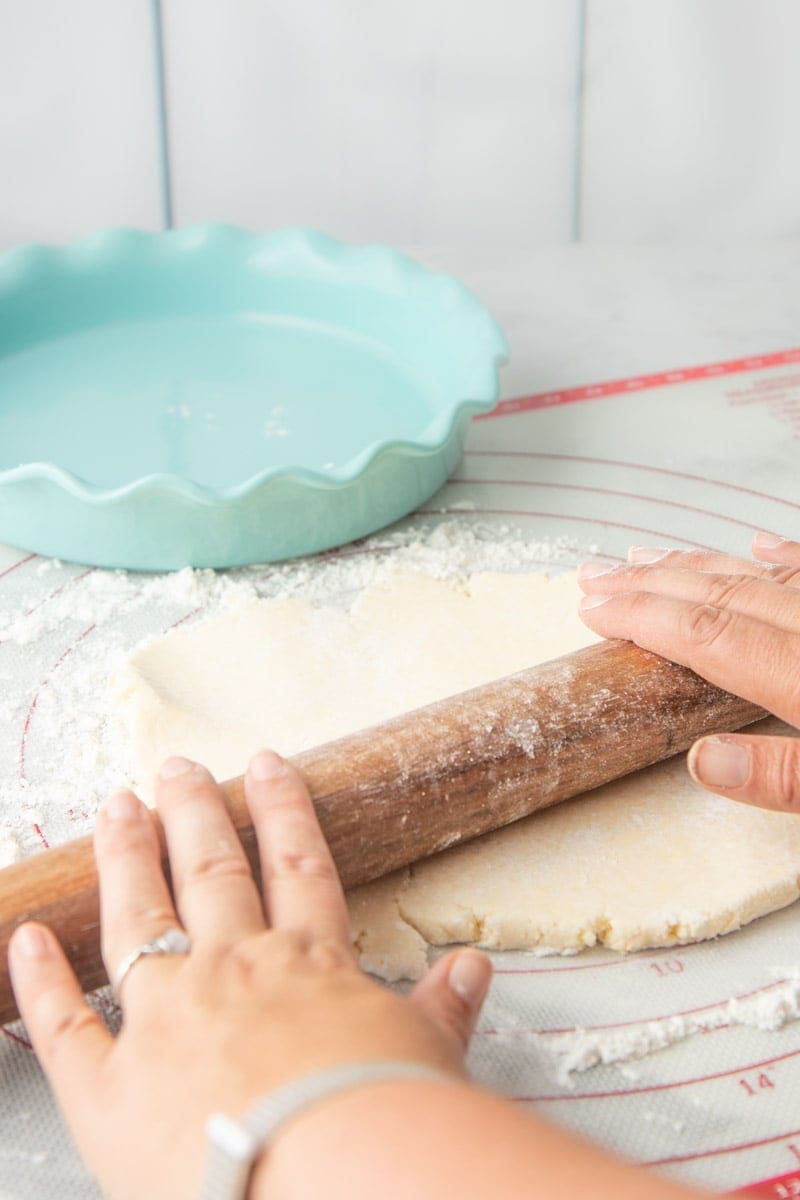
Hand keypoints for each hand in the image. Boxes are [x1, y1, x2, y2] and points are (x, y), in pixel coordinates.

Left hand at [7, 752, 491, 1199]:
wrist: (331, 1182)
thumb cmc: (386, 1127)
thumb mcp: (430, 1059)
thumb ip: (442, 1011)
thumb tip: (473, 968)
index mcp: (309, 964)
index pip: (297, 865)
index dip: (282, 810)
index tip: (267, 766)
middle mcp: (234, 971)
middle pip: (211, 871)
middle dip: (193, 812)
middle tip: (176, 766)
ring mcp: (168, 1018)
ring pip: (139, 917)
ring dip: (124, 857)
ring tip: (115, 807)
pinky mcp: (112, 1086)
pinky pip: (67, 1024)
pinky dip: (43, 979)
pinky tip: (26, 936)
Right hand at [578, 531, 799, 811]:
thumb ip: (782, 775)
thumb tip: (704, 762)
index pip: (706, 634)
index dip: (641, 617)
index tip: (592, 609)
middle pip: (720, 595)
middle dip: (648, 583)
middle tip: (594, 576)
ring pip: (758, 574)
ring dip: (695, 564)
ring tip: (642, 556)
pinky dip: (779, 554)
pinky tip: (755, 544)